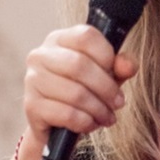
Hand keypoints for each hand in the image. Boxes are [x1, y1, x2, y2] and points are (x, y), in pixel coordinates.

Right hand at [23, 24, 137, 148]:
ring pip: (75, 93)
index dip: (107, 55)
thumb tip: (128, 66)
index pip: (86, 36)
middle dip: (106, 88)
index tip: (116, 72)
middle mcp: (40, 55)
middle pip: (80, 65)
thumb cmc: (83, 90)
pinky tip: (90, 123)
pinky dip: (85, 122)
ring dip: (98, 109)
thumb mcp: (106, 74)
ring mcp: (32, 80)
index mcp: (59, 39)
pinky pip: (66, 114)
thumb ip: (120, 66)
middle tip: (118, 102)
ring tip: (107, 116)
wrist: (56, 123)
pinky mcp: (31, 106)